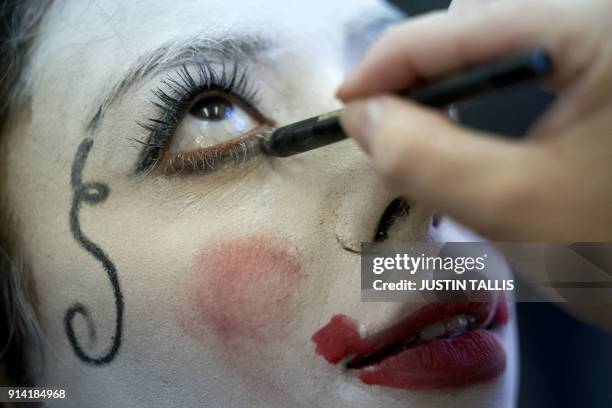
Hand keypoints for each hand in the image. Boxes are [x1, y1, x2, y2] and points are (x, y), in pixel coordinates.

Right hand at [337, 0, 611, 240]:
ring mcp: (607, 44)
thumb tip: (362, 117)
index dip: (389, 63)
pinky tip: (471, 121)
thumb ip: (427, 158)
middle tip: (387, 127)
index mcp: (601, 28)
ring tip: (423, 127)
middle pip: (484, 20)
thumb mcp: (518, 209)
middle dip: (423, 72)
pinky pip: (532, 58)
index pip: (463, 24)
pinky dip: (486, 89)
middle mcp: (605, 20)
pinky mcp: (610, 68)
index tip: (347, 107)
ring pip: (504, 37)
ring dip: (452, 79)